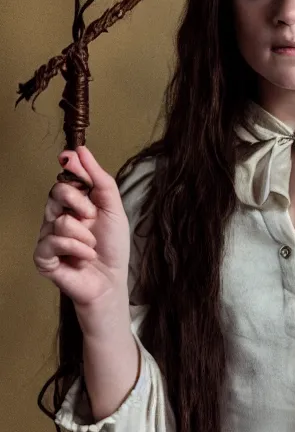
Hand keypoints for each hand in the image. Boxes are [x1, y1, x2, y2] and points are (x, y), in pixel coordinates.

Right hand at [34, 146, 130, 332]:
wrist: (112, 281)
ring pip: (59, 219)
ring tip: (92, 245)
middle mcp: (58, 216)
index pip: (66, 177)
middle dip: (80, 203)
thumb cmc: (113, 246)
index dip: (72, 169)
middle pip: (57, 191)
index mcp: (75, 203)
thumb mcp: (113, 207)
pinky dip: (76, 249)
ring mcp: (49, 236)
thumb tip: (80, 150)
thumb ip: (99, 178)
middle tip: (92, 217)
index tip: (71, 159)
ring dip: (84, 234)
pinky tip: (86, 257)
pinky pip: (53, 242)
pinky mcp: (43, 257)